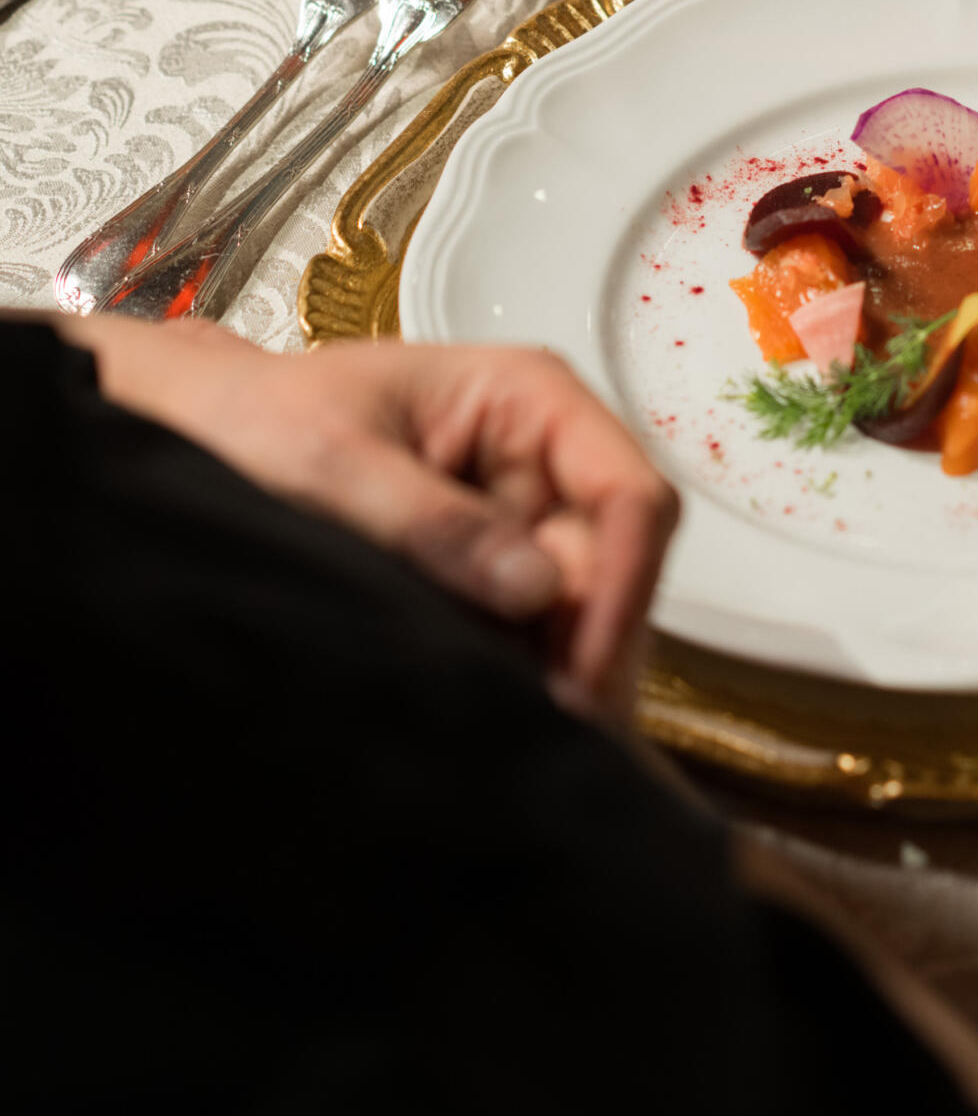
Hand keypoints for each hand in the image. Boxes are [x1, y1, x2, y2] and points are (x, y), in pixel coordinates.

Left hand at [64, 318, 677, 718]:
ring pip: (583, 610)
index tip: (582, 674)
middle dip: (590, 650)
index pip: (627, 492)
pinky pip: (534, 632)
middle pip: (613, 565)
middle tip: (553, 729)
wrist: (200, 434)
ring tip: (520, 731)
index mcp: (530, 397)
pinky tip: (502, 716)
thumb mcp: (336, 465)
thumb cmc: (260, 418)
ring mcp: (521, 518)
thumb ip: (435, 523)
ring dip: (560, 670)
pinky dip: (525, 676)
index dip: (621, 585)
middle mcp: (543, 457)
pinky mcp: (491, 572)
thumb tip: (537, 587)